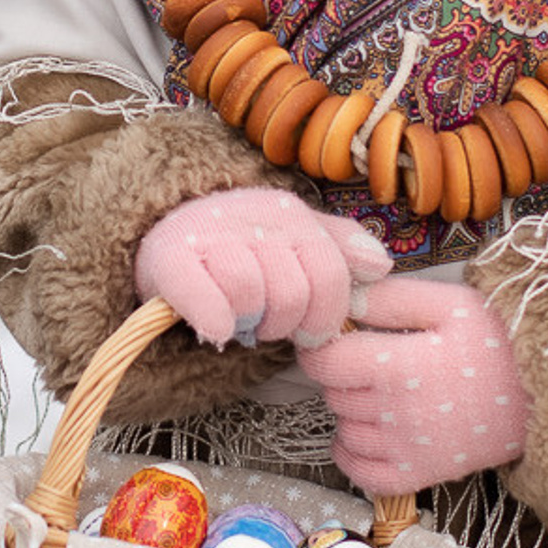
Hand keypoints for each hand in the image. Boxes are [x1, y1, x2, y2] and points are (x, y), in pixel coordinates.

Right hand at [134, 188, 392, 350]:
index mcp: (288, 216)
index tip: (308, 329)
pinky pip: (208, 300)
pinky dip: (217, 322)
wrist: (165, 227)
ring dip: (248, 321)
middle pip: (292, 291)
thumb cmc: (241, 242)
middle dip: (283, 321)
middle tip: (265, 322)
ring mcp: (210, 237)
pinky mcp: (170, 259)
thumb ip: (339, 248)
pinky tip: (218, 331)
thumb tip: (381, 265)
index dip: (324, 314)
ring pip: (252, 293)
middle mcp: (251, 218)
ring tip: (239, 320)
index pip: (329, 272)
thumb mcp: (293, 237)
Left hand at [304, 277, 528, 492]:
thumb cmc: (499, 341)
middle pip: (333, 392)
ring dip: (349, 409)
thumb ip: (390, 299)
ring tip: (377, 390)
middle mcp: (398, 414)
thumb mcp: (448, 303)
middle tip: (368, 356)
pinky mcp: (423, 476)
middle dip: (340, 372)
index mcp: (400, 367)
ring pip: (344, 429)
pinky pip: (362, 473)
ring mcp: (410, 451)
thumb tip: (343, 298)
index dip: (320, 342)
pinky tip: (367, 431)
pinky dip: (353, 454)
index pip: (325, 361)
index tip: (335, 333)